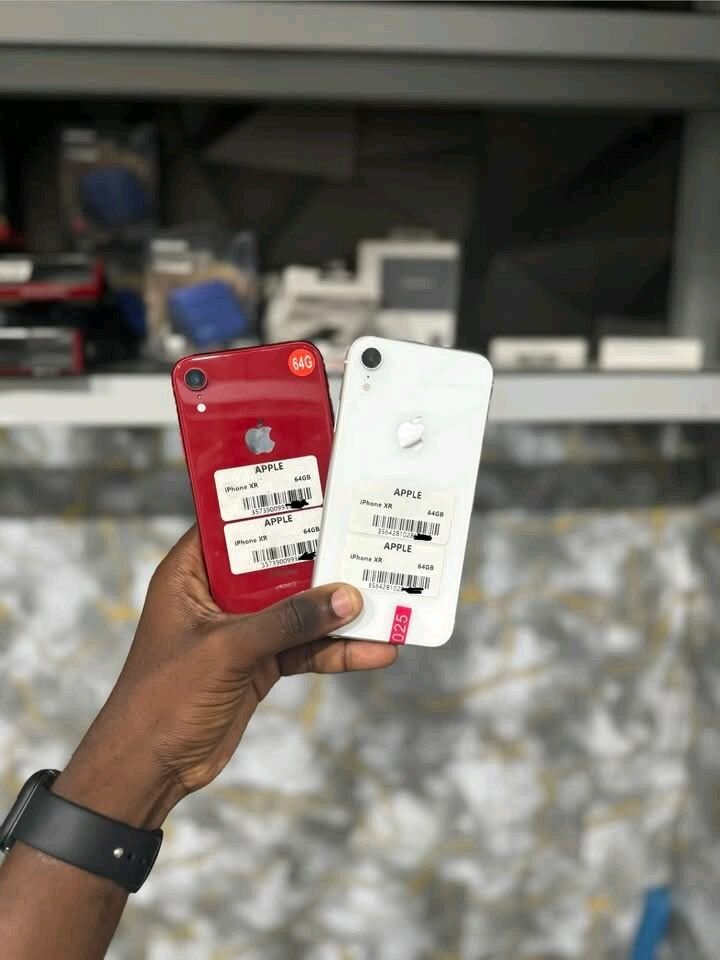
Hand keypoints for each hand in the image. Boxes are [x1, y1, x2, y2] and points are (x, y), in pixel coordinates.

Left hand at [53, 527, 396, 827]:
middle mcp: (218, 595)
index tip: (321, 492)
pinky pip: (305, 649)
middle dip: (323, 562)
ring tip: (386, 606)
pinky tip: (373, 653)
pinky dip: (337, 652)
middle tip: (370, 543)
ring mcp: (242, 630)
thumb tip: (346, 599)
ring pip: (299, 610)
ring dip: (339, 613)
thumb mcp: (225, 650)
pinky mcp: (260, 663)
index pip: (234, 526)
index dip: (273, 507)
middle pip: (278, 567)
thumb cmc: (163, 698)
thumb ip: (286, 621)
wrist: (150, 770)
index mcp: (190, 574)